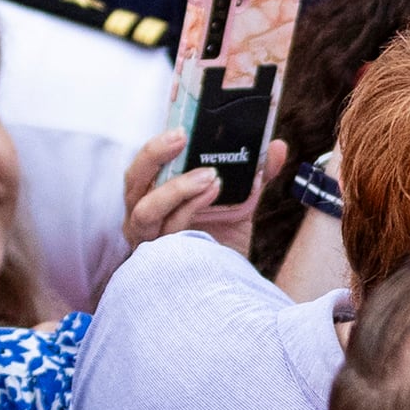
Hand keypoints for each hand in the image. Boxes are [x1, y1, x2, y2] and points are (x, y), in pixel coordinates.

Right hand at [122, 129, 286, 254]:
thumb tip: (277, 147)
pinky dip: (189, 211)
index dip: (155, 143)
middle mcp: (144, 215)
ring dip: (177, 188)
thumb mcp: (241, 201)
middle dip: (155, 155)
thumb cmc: (223, 239)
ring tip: (211, 176)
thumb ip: (257, 173)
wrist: (227, 285)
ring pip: (146, 209)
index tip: (179, 124)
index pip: (145, 164)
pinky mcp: (159, 261)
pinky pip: (168, 233)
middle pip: (133, 180)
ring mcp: (148, 240)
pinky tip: (212, 197)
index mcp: (155, 193)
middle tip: (182, 137)